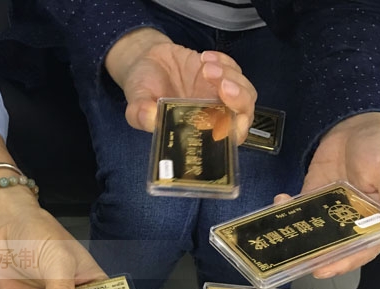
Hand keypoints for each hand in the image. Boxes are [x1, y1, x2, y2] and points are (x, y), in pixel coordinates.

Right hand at [105, 28, 256, 141]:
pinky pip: (234, 68)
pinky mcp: (221, 72)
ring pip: (243, 90)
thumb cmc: (143, 90)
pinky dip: (224, 61)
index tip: (228, 118)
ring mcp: (219, 93)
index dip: (236, 131)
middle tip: (222, 84)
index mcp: (199, 131)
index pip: (229, 139)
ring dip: (230, 77)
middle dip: (239, 99)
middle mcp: (214, 115)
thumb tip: (150, 118)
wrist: (145, 62)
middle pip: (244, 113)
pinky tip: (203, 58)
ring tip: (205, 66)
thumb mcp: (135, 104)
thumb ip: (141, 114)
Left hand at [276, 112, 379, 278]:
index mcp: (377, 221)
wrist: (357, 123)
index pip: (362, 249)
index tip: (324, 270)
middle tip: (296, 264)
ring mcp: (329, 211)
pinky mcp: (312, 196)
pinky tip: (278, 203)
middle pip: (333, 246)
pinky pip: (299, 209)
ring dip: (297, 237)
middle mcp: (351, 222)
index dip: (345, 261)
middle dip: (315, 256)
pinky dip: (286, 209)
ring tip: (280, 238)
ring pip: (313, 232)